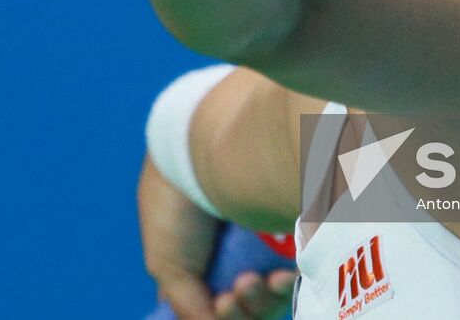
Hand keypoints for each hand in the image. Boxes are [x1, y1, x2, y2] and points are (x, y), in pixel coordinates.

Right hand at [139, 155, 297, 319]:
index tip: (215, 306)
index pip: (208, 302)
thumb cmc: (179, 208)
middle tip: (229, 299)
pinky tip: (277, 278)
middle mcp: (231, 249)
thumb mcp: (166, 264)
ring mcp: (263, 243)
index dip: (212, 314)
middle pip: (241, 306)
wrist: (212, 155)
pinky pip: (291, 277)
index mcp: (197, 255)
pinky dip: (282, 288)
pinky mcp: (292, 235)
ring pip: (267, 298)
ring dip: (257, 303)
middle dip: (236, 313)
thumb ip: (187, 304)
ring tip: (249, 283)